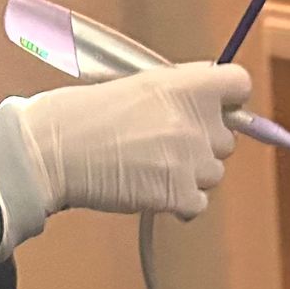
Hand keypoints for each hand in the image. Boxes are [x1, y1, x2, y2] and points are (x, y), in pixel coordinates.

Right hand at [0, 62, 252, 250]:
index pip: (239, 84)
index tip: (216, 109)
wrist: (50, 151)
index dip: (229, 100)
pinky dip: (178, 204)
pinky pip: (197, 204)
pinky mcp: (178, 195)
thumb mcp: (135, 83)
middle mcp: (195, 121)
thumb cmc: (80, 116)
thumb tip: (206, 96)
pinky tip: (150, 191)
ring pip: (212, 174)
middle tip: (161, 145)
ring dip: (188, 176)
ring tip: (148, 168)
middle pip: (226, 139)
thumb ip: (177, 90)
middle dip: (201, 145)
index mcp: (185, 85)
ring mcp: (190, 161)